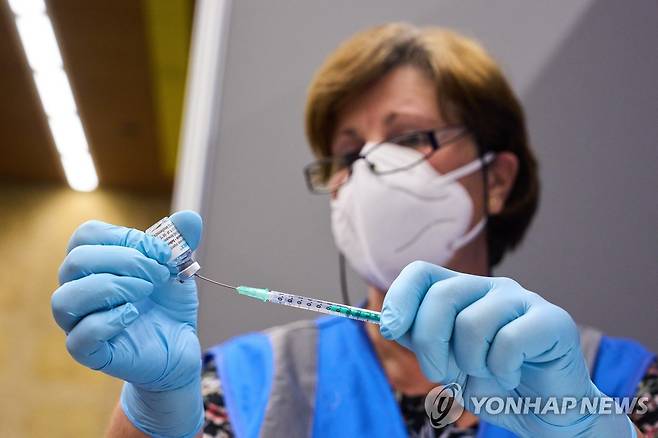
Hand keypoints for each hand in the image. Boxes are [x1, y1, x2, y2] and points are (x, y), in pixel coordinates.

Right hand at [52, 211, 203, 436]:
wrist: (179, 346)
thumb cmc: (167, 303)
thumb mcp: (177, 268)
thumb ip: (180, 242)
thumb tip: (190, 217)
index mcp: (93, 263)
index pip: (87, 235)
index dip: (126, 237)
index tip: (163, 252)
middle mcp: (77, 289)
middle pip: (76, 261)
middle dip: (125, 260)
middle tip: (158, 274)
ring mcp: (78, 322)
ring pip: (65, 298)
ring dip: (112, 287)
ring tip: (145, 291)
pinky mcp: (89, 352)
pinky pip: (80, 337)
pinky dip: (108, 321)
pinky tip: (133, 314)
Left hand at [380, 261, 635, 436]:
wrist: (544, 414)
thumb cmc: (493, 384)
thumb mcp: (445, 362)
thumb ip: (420, 338)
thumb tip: (389, 322)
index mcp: (462, 292)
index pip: (421, 273)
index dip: (400, 298)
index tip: (389, 329)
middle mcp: (491, 288)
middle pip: (442, 296)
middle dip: (431, 344)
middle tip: (443, 373)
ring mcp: (523, 300)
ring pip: (473, 322)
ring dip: (471, 363)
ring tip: (487, 375)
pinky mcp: (553, 321)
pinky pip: (508, 341)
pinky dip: (502, 370)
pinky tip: (512, 375)